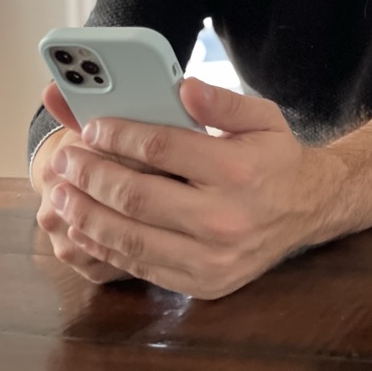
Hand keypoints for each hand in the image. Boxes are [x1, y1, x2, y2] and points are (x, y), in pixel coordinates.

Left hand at [43, 77, 310, 298]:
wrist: (309, 208)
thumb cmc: (276, 158)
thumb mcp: (263, 117)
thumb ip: (222, 102)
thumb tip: (182, 87)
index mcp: (239, 170)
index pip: (161, 149)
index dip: (118, 136)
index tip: (92, 128)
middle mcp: (226, 218)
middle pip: (136, 196)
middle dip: (90, 175)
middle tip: (66, 160)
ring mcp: (214, 258)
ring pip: (130, 238)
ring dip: (85, 214)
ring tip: (62, 193)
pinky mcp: (204, 283)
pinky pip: (141, 266)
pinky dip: (105, 246)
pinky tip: (85, 226)